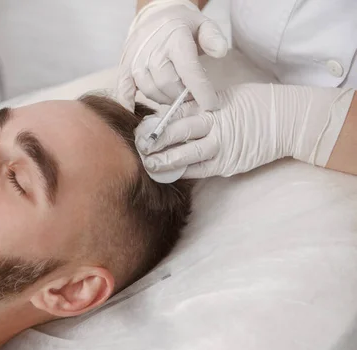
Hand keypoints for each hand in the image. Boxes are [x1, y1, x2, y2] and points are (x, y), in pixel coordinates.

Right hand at [116, 0, 227, 110]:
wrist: (154, 16)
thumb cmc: (182, 25)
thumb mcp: (203, 24)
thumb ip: (213, 37)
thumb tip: (220, 52)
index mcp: (174, 39)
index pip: (189, 71)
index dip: (201, 91)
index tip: (211, 105)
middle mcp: (152, 50)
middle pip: (168, 85)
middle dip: (182, 96)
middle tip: (191, 96)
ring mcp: (135, 60)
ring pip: (151, 91)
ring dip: (164, 98)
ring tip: (174, 94)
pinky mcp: (124, 68)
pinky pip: (124, 90)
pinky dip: (128, 103)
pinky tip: (135, 112)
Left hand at [136, 83, 354, 178]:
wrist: (288, 120)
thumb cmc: (253, 104)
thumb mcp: (224, 96)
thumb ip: (197, 106)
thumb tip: (167, 115)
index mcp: (211, 105)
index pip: (177, 113)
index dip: (156, 123)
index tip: (139, 129)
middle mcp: (215, 125)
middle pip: (178, 133)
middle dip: (155, 141)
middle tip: (138, 147)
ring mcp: (223, 146)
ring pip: (187, 156)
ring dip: (165, 162)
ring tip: (149, 165)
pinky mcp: (229, 164)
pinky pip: (201, 170)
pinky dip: (184, 172)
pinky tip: (169, 174)